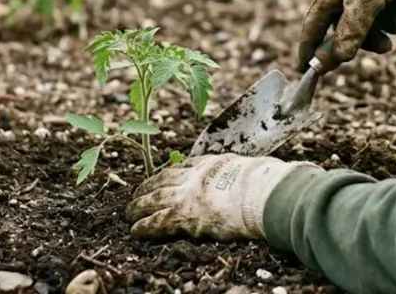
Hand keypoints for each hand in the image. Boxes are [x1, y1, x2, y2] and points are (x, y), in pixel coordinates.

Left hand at [127, 154, 317, 240]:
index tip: (159, 177)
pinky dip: (143, 226)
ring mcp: (187, 194)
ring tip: (128, 214)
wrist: (264, 194)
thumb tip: (267, 175)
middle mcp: (194, 176)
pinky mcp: (184, 215)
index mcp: (211, 163)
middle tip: (136, 195)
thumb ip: (246, 173)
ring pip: (153, 199)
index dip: (167, 173)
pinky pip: (156, 222)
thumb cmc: (267, 183)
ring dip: (138, 207)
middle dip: (146, 188)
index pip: (183, 166)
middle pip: (162, 180)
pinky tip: (135, 231)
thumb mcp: (252, 168)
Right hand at [299, 0, 395, 70]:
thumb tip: (339, 58)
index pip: (313, 25)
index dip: (309, 47)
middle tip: (386, 48)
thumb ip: (351, 31)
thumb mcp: (365, 2)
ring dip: (393, 24)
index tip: (304, 69)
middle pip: (349, 28)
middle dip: (370, 38)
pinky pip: (390, 9)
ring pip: (374, 20)